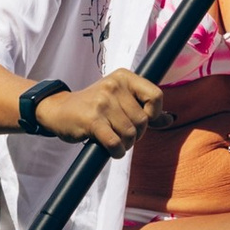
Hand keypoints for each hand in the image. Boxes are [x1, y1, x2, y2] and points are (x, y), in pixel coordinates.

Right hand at [36, 70, 164, 152]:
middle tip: (122, 133)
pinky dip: (117, 151)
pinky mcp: (92, 120)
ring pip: (130, 134)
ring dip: (125, 144)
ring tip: (114, 140)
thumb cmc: (94, 107)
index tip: (142, 119)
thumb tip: (170, 119)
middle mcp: (114, 86)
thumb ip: (144, 109)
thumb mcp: (120, 100)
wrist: (59, 110)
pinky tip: (112, 150)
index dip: (154, 114)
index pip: (156, 96)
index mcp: (124, 77)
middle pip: (142, 121)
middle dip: (136, 134)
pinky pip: (115, 142)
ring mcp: (102, 102)